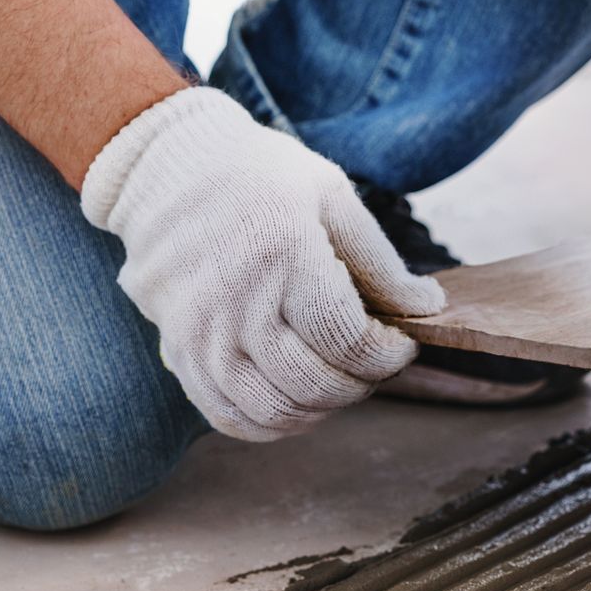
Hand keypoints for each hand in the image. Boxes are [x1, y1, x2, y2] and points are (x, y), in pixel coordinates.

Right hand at [81, 88, 445, 439]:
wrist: (163, 168)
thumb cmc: (258, 177)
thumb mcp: (331, 195)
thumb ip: (381, 261)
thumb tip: (427, 310)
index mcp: (283, 256)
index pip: (350, 341)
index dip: (388, 355)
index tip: (401, 343)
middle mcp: (236, 302)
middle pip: (316, 382)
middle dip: (362, 383)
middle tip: (373, 362)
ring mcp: (201, 333)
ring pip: (275, 410)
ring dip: (321, 409)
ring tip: (338, 380)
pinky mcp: (178, 352)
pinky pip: (229, 416)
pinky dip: (273, 423)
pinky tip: (297, 401)